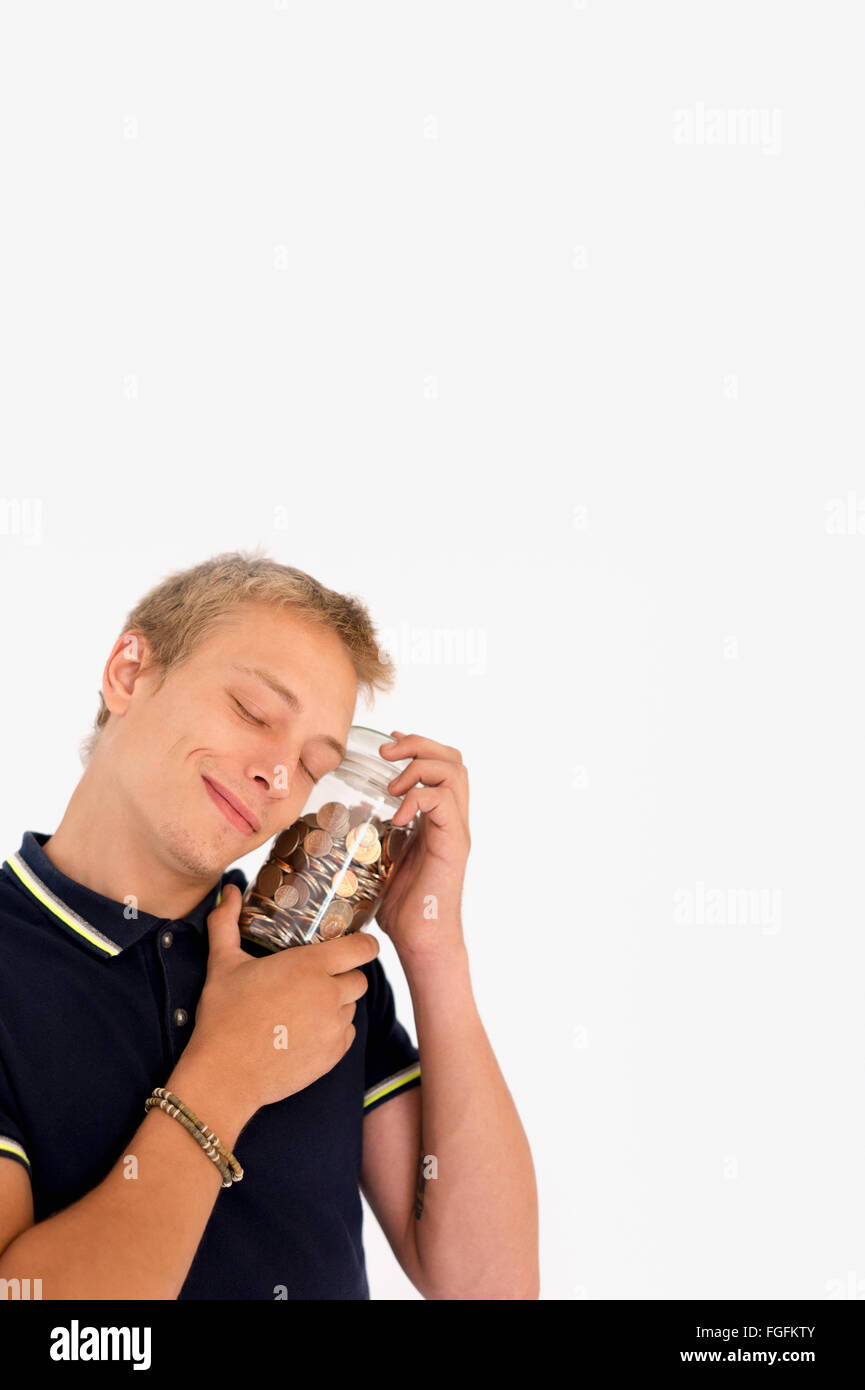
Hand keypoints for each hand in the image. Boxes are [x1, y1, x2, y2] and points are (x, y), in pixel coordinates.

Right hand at [186, 884, 379, 1120]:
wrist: (224, 1074)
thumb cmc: (223, 1015)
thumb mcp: (223, 963)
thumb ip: (226, 922)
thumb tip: (229, 890)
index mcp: (309, 966)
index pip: (363, 948)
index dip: (365, 944)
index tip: (357, 945)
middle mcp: (329, 994)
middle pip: (359, 979)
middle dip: (344, 976)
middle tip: (317, 980)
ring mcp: (333, 1027)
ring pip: (351, 1008)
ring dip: (337, 1005)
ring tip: (305, 1008)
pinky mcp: (332, 1055)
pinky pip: (346, 1035)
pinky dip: (333, 1032)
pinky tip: (306, 1032)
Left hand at [374, 729, 471, 959]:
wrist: (420, 941)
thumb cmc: (400, 907)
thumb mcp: (380, 859)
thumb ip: (373, 836)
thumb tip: (341, 819)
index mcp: (437, 819)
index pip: (442, 764)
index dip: (417, 745)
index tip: (388, 745)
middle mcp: (452, 820)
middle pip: (454, 759)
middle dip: (419, 744)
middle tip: (387, 755)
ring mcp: (455, 831)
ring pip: (455, 772)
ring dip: (420, 767)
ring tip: (393, 787)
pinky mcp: (453, 846)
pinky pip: (444, 802)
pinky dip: (418, 798)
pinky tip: (398, 816)